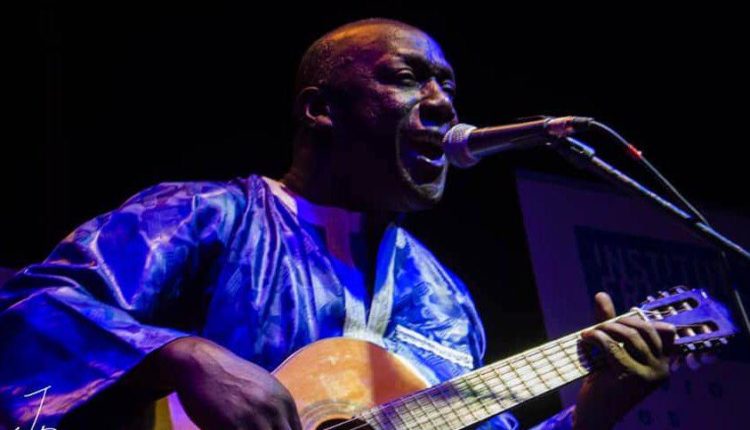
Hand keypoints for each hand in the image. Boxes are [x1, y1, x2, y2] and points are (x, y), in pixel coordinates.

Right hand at [159, 337, 302, 429]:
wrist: (199, 363)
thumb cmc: (229, 376)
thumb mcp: (263, 386)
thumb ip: (277, 408)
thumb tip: (287, 427)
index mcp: (284, 401)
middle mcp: (274, 409)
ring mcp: (254, 418)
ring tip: (239, 428)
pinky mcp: (232, 426)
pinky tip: (224, 429)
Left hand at [573, 292, 675, 429]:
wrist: (596, 415)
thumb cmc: (605, 382)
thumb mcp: (612, 351)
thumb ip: (610, 324)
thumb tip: (601, 294)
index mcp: (664, 364)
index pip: (663, 331)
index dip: (639, 321)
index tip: (617, 322)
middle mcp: (662, 369)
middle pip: (643, 329)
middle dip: (619, 322)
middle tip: (599, 326)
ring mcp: (647, 374)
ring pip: (628, 335)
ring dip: (605, 328)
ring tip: (591, 332)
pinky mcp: (628, 375)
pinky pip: (611, 345)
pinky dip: (596, 337)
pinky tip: (585, 338)